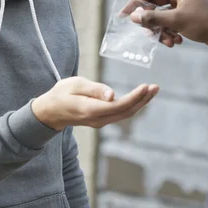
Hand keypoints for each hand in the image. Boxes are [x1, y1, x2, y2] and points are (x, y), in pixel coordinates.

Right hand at [32, 76, 158, 130]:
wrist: (51, 112)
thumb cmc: (61, 94)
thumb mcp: (74, 85)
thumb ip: (94, 89)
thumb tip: (113, 95)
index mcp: (91, 110)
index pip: (118, 106)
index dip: (134, 98)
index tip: (146, 87)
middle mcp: (98, 119)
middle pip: (126, 112)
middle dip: (143, 100)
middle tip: (156, 87)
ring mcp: (101, 122)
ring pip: (126, 114)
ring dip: (140, 103)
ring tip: (152, 90)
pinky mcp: (102, 119)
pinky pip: (121, 114)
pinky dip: (133, 105)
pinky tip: (141, 97)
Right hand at [131, 0, 207, 51]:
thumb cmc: (205, 23)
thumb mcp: (176, 21)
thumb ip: (153, 18)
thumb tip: (133, 17)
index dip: (135, 3)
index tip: (124, 15)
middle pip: (155, 5)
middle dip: (151, 22)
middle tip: (147, 33)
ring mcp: (185, 5)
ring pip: (163, 17)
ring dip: (162, 31)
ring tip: (169, 42)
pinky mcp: (189, 16)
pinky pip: (171, 23)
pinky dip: (170, 33)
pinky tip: (177, 42)